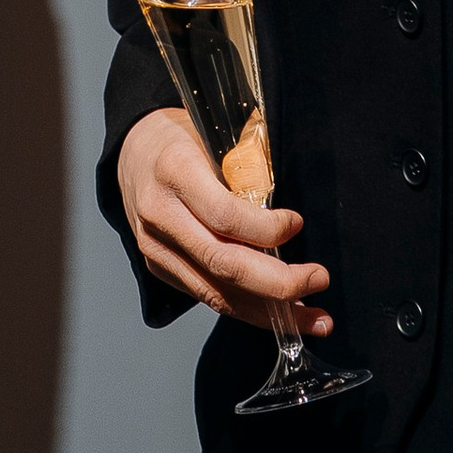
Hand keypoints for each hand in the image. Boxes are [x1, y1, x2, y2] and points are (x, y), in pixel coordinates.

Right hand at [114, 106, 331, 330]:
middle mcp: (160, 216)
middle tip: (319, 279)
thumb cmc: (183, 139)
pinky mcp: (159, 268)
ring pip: (218, 293)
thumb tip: (293, 205)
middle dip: (279, 282)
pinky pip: (209, 296)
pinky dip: (249, 308)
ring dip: (271, 312)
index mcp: (174, 171)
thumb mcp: (215, 134)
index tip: (297, 224)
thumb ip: (249, 167)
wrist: (133, 151)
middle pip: (223, 264)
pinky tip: (282, 311)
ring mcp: (156, 248)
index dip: (267, 229)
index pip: (224, 215)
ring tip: (316, 318)